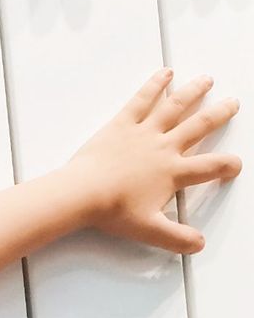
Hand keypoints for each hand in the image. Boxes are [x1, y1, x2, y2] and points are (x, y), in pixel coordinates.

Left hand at [66, 68, 240, 254]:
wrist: (83, 194)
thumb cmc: (113, 211)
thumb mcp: (149, 230)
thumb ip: (176, 237)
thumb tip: (198, 244)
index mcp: (172, 172)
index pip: (209, 168)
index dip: (226, 165)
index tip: (235, 164)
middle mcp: (164, 147)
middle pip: (199, 126)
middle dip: (219, 115)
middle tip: (232, 104)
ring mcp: (144, 132)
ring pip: (175, 106)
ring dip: (194, 92)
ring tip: (206, 80)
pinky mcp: (122, 124)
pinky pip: (142, 100)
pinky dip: (155, 85)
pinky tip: (165, 73)